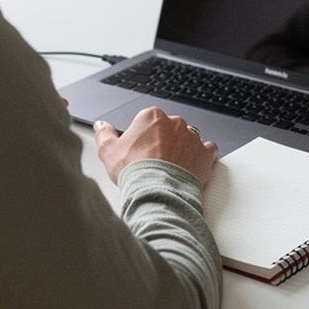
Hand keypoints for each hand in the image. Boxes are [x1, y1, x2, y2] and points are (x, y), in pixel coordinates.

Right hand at [93, 106, 218, 186]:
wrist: (158, 192)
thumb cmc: (134, 171)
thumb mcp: (108, 152)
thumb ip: (104, 134)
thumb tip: (101, 126)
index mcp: (152, 116)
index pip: (148, 120)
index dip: (142, 136)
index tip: (139, 150)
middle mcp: (175, 122)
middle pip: (169, 128)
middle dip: (163, 141)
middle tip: (153, 160)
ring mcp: (192, 137)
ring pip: (188, 138)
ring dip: (181, 148)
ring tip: (171, 166)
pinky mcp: (205, 153)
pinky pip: (207, 149)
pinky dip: (200, 156)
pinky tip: (191, 166)